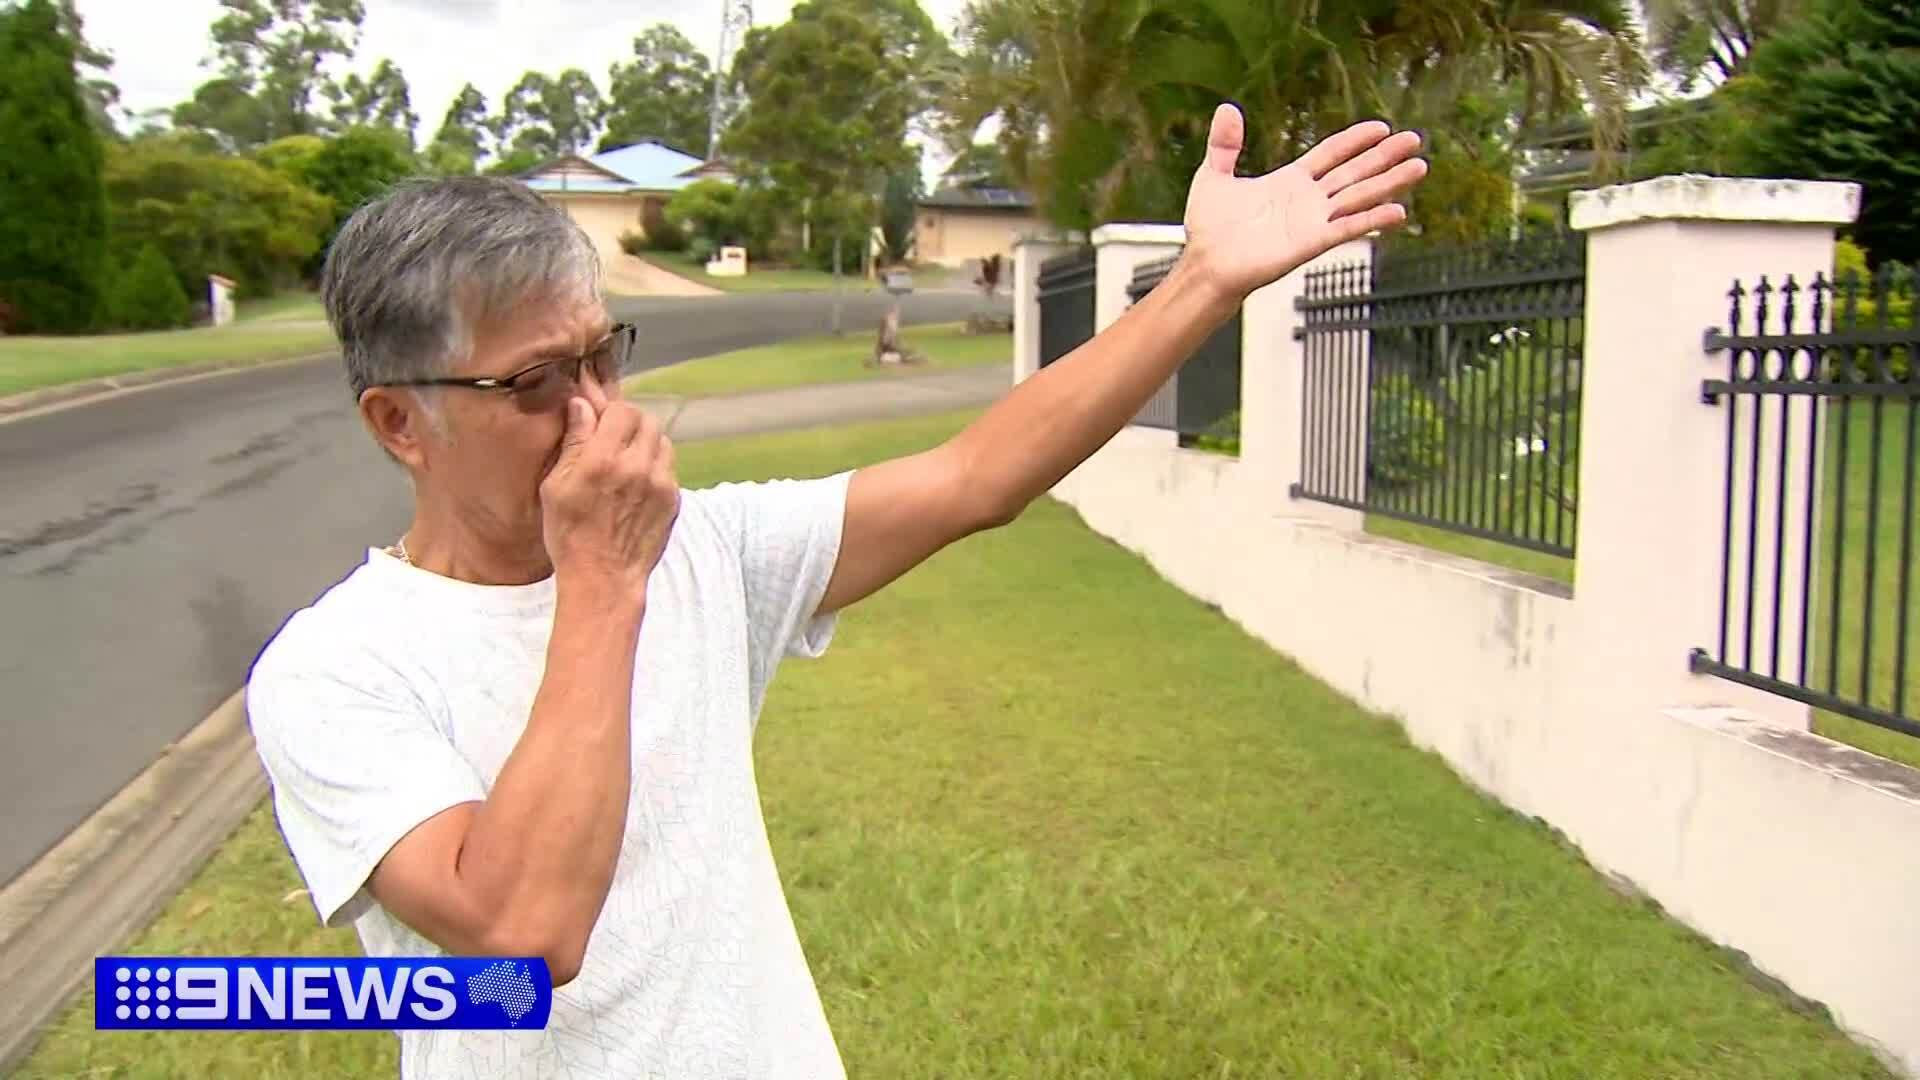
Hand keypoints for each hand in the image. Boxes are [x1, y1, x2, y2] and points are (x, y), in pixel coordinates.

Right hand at [539, 377, 678, 600]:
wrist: (604, 577)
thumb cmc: (570, 534)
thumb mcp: (555, 487)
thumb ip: (573, 442)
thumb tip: (582, 405)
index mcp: (603, 460)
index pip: (622, 409)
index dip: (610, 411)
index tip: (599, 422)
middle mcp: (637, 467)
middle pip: (646, 420)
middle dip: (629, 424)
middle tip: (612, 439)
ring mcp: (661, 483)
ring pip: (662, 441)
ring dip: (645, 443)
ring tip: (626, 461)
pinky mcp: (673, 499)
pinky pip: (669, 466)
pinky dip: (655, 466)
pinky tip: (637, 483)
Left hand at [1183, 104, 1426, 301]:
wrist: (1205, 265)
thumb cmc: (1208, 229)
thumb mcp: (1214, 176)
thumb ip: (1225, 144)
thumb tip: (1227, 108)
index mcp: (1289, 181)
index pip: (1331, 154)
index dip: (1355, 140)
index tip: (1381, 127)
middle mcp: (1307, 200)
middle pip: (1354, 172)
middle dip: (1385, 157)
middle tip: (1415, 141)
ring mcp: (1312, 221)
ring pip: (1359, 196)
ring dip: (1389, 183)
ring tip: (1419, 167)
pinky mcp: (1311, 243)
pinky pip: (1347, 229)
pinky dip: (1371, 220)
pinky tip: (1398, 212)